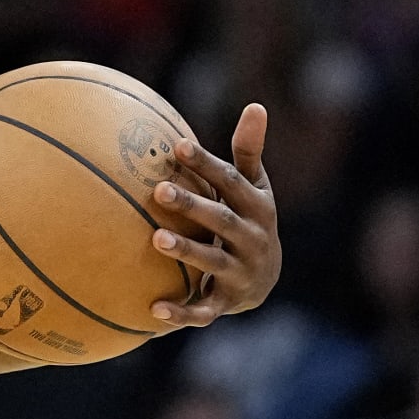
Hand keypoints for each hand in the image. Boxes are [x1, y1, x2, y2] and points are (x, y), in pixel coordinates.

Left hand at [148, 103, 280, 327]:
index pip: (230, 181)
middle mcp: (252, 238)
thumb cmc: (249, 217)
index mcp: (256, 207)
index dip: (206, 164)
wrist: (266, 278)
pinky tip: (152, 310)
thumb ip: (248, 151)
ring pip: (212, 261)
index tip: (177, 145)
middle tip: (158, 191)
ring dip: (186, 251)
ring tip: (155, 239)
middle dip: (192, 205)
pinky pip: (203, 309)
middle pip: (221, 220)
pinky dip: (180, 313)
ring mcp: (241, 271)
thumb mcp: (253, 186)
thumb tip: (257, 105)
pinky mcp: (227, 301)